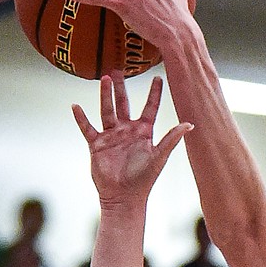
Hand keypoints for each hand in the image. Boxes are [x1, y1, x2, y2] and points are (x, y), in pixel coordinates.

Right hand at [71, 74, 190, 209]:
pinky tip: (75, 106)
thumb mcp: (159, 156)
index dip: (154, 93)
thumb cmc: (143, 180)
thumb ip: (172, 139)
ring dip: (105, 95)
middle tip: (119, 69)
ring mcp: (111, 136)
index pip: (149, 107)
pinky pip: (87, 128)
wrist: (124, 198)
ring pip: (107, 110)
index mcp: (143, 132)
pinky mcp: (97, 145)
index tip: (158, 77)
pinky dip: (81, 118)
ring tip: (104, 78)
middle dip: (121, 87)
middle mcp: (127, 131)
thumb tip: (190, 124)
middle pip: (124, 103)